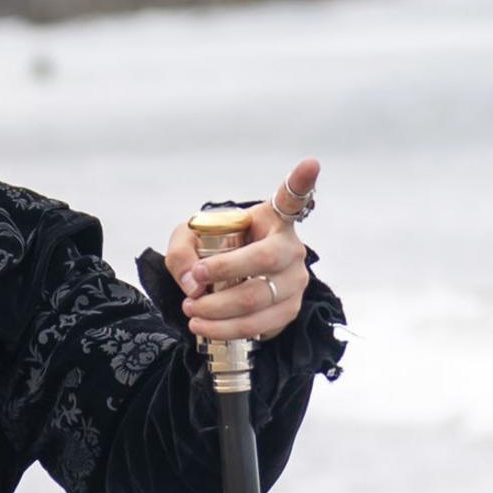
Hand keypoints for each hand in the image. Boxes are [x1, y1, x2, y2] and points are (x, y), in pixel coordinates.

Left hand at [168, 156, 320, 343]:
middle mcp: (291, 248)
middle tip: (193, 288)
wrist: (229, 284)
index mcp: (272, 220)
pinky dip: (227, 330)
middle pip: (263, 261)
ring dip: (218, 312)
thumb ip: (181, 252)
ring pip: (259, 300)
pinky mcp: (288, 311)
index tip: (310, 163)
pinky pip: (261, 326)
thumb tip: (193, 283)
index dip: (302, 181)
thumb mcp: (190, 240)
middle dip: (222, 276)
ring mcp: (295, 281)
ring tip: (191, 312)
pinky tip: (205, 328)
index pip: (292, 198)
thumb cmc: (216, 251)